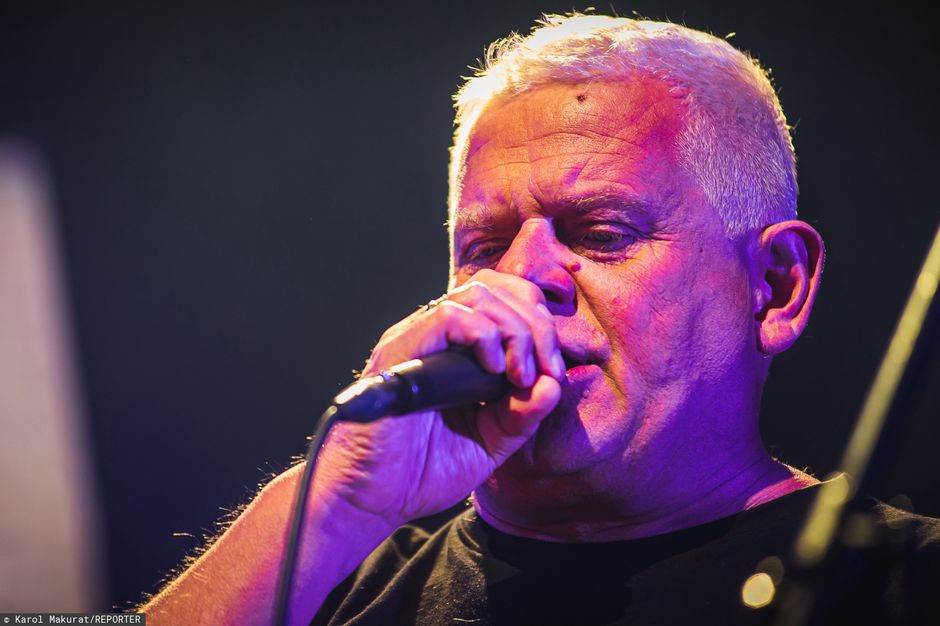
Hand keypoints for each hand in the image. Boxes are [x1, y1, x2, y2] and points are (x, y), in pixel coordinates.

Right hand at [311, 269, 564, 529]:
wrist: (370, 499)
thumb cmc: (422, 471)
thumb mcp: (490, 444)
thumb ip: (522, 416)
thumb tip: (553, 384)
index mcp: (461, 350)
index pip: (508, 300)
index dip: (540, 325)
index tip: (552, 373)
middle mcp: (438, 336)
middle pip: (499, 290)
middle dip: (536, 326)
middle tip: (546, 371)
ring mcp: (417, 340)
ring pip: (475, 296)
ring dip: (514, 329)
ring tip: (520, 374)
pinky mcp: (399, 352)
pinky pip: (445, 317)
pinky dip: (481, 336)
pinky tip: (493, 369)